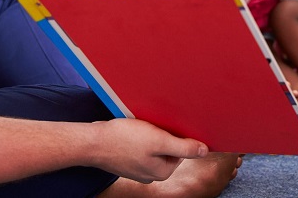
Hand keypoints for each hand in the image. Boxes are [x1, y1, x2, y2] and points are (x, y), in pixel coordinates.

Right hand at [93, 118, 207, 183]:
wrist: (92, 141)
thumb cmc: (124, 139)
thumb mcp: (159, 140)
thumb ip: (183, 147)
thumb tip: (205, 151)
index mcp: (162, 172)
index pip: (181, 151)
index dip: (177, 135)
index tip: (168, 125)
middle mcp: (150, 174)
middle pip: (167, 149)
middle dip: (163, 134)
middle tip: (153, 123)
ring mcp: (137, 168)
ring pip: (153, 147)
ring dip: (151, 133)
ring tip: (141, 125)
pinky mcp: (126, 160)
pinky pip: (140, 147)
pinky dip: (138, 136)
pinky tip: (131, 129)